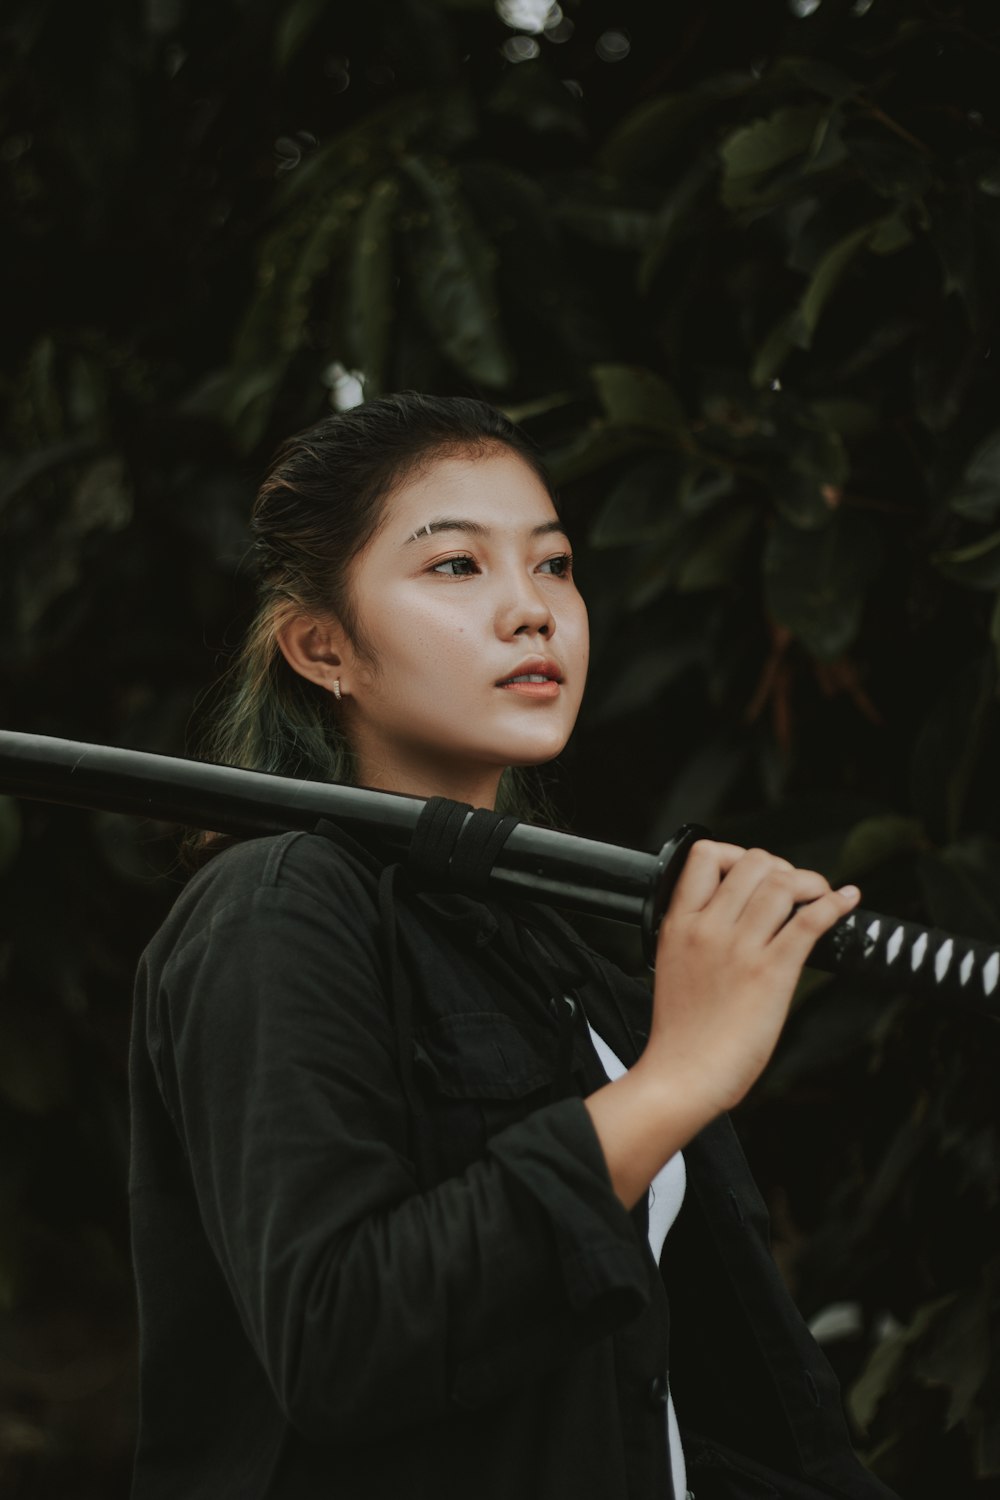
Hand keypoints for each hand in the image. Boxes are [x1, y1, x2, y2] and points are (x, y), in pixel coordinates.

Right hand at [639, 840, 859, 1119]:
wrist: (684, 1074)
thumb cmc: (681, 1032)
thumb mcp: (672, 965)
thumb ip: (697, 934)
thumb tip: (733, 916)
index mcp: (680, 924)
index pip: (704, 856)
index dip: (736, 854)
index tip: (754, 873)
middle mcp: (709, 927)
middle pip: (753, 863)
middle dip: (781, 867)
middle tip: (793, 888)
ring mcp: (740, 948)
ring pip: (782, 884)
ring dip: (811, 882)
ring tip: (820, 894)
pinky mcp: (771, 972)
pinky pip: (809, 921)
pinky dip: (835, 904)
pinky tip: (846, 901)